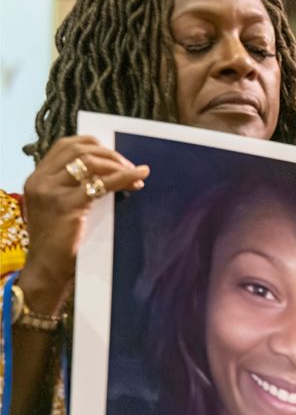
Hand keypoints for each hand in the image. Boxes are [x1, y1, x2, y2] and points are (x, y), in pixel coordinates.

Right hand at [21, 136, 147, 301]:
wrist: (47, 268)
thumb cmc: (59, 241)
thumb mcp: (61, 207)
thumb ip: (74, 187)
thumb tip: (110, 171)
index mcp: (38, 177)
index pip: (66, 146)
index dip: (95, 145)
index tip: (116, 157)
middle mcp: (40, 180)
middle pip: (78, 149)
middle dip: (109, 154)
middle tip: (130, 166)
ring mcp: (51, 191)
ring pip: (89, 162)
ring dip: (117, 165)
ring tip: (135, 176)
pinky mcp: (65, 205)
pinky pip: (100, 184)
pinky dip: (123, 177)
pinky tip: (138, 178)